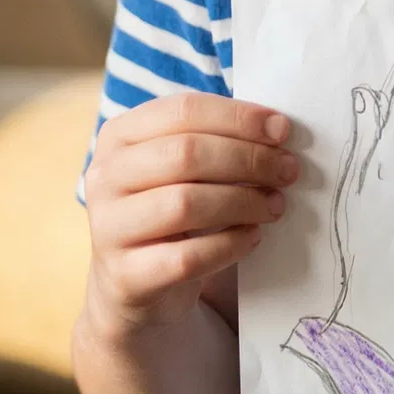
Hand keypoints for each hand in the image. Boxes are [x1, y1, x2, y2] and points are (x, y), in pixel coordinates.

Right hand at [83, 92, 295, 331]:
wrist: (132, 283)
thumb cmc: (168, 209)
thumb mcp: (180, 167)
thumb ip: (215, 140)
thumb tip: (277, 129)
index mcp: (120, 135)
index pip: (183, 110)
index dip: (239, 118)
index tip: (282, 130)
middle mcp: (105, 177)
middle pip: (186, 154)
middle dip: (249, 159)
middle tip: (288, 171)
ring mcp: (109, 228)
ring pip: (185, 204)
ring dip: (243, 201)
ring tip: (275, 205)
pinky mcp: (126, 275)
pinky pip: (187, 257)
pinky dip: (230, 245)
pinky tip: (253, 237)